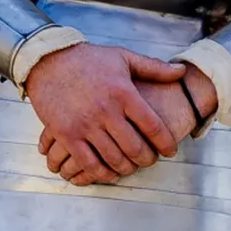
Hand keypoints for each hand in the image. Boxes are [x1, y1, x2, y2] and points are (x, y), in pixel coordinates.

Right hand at [27, 45, 190, 184]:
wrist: (48, 61)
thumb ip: (153, 68)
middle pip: (135, 148)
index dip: (165, 143)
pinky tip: (109, 172)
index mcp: (123, 93)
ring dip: (127, 168)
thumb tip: (181, 72)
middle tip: (150, 161)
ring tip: (131, 166)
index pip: (152, 126)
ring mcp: (85, 125)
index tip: (170, 150)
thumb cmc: (88, 59)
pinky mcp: (66, 135)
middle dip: (147, 160)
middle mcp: (106, 111)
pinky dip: (102, 173)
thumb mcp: (123, 58)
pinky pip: (88, 163)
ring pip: (114, 159)